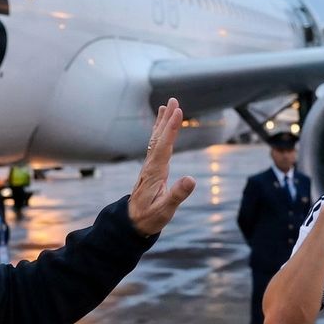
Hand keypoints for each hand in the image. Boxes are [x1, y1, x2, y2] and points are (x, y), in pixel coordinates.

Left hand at [128, 98, 195, 235]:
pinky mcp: (151, 168)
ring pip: (156, 139)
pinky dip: (160, 132)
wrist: (131, 223)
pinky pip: (156, 145)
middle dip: (167, 119)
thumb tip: (191, 179)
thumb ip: (177, 195)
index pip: (165, 146)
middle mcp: (151, 165)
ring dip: (162, 122)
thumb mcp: (165, 211)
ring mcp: (150, 166)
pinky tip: (161, 126)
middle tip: (173, 100)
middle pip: (159, 137)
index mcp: (155, 172)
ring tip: (166, 105)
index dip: (171, 128)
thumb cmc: (149, 218)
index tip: (178, 112)